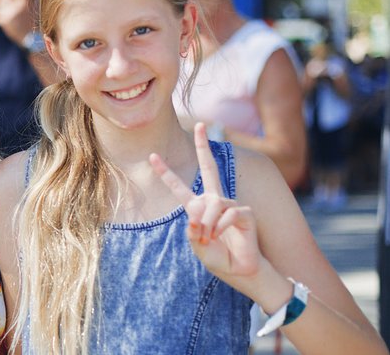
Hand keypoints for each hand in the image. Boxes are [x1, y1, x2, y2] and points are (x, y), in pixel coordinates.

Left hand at [149, 123, 260, 282]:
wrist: (241, 272)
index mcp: (197, 207)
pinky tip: (220, 236)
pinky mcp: (245, 212)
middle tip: (201, 125)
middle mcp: (214, 201)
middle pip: (209, 167)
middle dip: (204, 146)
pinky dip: (220, 226)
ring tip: (209, 239)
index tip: (152, 156)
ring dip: (208, 224)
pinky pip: (227, 213)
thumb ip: (193, 231)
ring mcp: (230, 204)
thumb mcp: (198, 246)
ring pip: (213, 204)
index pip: (179, 187)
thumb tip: (195, 213)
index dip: (165, 172)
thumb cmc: (219, 259)